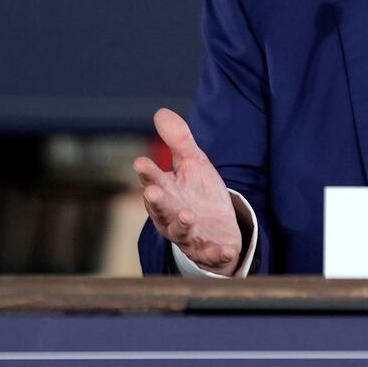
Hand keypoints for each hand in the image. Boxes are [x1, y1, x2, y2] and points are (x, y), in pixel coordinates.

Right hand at [132, 108, 242, 274]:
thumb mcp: (193, 163)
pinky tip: (226, 250)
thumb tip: (160, 112)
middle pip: (161, 209)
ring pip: (180, 232)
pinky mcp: (207, 250)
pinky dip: (216, 254)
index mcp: (167, 192)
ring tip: (188, 215)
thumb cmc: (199, 193)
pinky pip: (210, 254)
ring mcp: (188, 235)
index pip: (154, 180)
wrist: (217, 227)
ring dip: (182, 224)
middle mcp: (171, 215)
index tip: (141, 162)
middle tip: (151, 192)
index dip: (147, 173)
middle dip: (157, 201)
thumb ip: (178, 141)